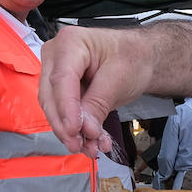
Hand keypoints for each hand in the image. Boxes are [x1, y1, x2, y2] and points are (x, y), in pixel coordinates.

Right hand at [38, 25, 142, 157]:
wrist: (140, 57)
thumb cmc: (131, 56)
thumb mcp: (119, 78)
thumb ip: (98, 104)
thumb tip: (84, 129)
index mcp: (70, 43)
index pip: (62, 79)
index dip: (66, 108)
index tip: (74, 130)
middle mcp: (56, 57)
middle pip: (51, 96)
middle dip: (65, 126)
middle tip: (79, 145)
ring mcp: (56, 74)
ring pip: (54, 109)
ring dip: (71, 133)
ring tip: (90, 148)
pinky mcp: (62, 91)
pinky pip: (64, 114)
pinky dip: (77, 130)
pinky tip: (92, 142)